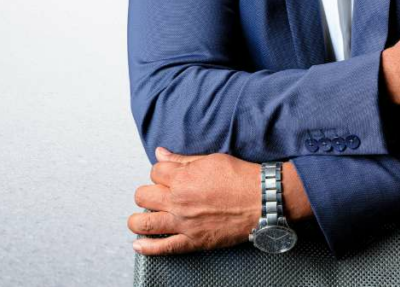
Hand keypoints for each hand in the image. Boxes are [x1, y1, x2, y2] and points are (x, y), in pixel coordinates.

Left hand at [128, 147, 259, 254]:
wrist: (262, 199)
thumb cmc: (240, 178)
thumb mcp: (210, 160)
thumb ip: (182, 159)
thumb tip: (161, 153)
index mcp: (183, 178)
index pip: (154, 172)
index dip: (160, 173)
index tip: (167, 176)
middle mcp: (179, 201)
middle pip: (143, 195)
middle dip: (147, 193)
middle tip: (156, 195)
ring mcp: (184, 223)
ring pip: (144, 222)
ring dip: (138, 220)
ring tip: (140, 219)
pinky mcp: (193, 241)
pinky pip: (163, 247)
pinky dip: (147, 247)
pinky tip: (139, 244)